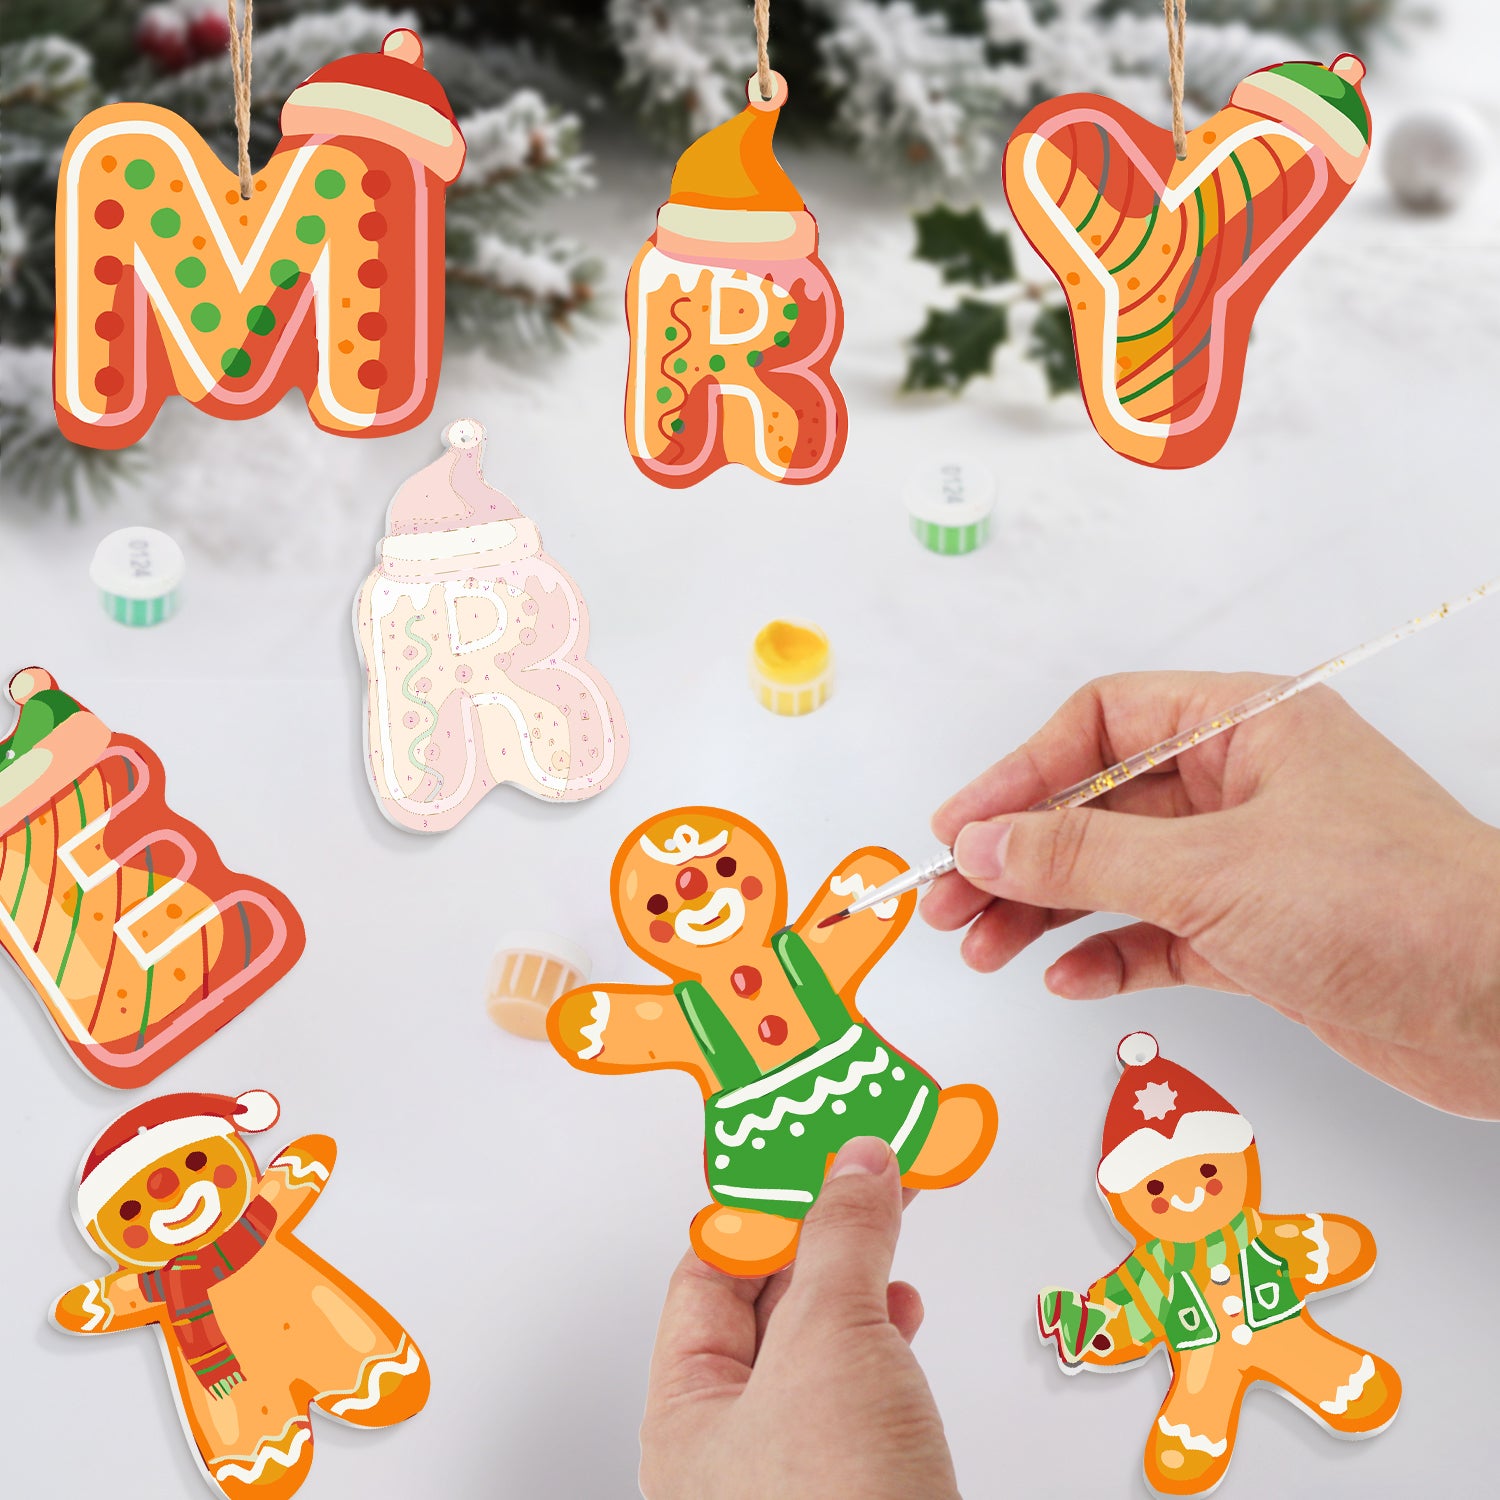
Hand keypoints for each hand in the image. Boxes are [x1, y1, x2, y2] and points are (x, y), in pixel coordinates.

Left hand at [639, 1138, 958, 1499]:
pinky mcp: (856, 1491)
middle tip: (857, 1173)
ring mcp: (793, 1476)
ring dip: (855, 1282)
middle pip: (764, 1306)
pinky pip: (856, 1391)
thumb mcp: (833, 1341)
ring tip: (887, 1228)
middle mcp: (730, 1448)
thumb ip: (843, 1239)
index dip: (762, 1206)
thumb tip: (853, 1164)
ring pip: (815, 1349)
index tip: (811, 1153)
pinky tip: (903, 1317)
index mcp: (687, 1411)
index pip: (709, 1273)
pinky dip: (882, 1337)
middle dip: (815, 1236)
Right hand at [922, 672, 1499, 1117]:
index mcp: (1245, 726)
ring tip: (983, 948)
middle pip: (1097, 806)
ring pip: (1119, 874)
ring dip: (1047, 911)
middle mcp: (1243, 786)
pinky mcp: (1260, 936)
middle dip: (1018, 856)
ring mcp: (1251, 863)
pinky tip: (1067, 977)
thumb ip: (1082, 859)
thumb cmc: (1395, 909)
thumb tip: (982, 844)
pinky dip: (1108, 954)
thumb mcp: (1212, 873)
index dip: (1020, 774)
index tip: (961, 829)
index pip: (1101, 726)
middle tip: (949, 903)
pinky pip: (1158, 933)